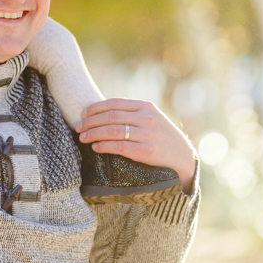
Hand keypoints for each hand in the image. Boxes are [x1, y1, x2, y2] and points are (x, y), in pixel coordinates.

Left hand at [76, 99, 196, 193]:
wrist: (184, 159)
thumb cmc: (162, 138)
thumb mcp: (152, 119)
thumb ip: (132, 113)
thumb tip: (103, 112)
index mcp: (146, 107)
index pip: (114, 103)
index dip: (95, 108)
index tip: (83, 114)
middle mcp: (146, 118)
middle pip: (110, 116)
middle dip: (90, 122)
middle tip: (78, 127)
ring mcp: (147, 135)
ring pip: (112, 130)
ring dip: (93, 133)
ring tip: (83, 138)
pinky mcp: (147, 152)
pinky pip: (119, 147)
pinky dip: (104, 146)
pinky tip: (96, 147)